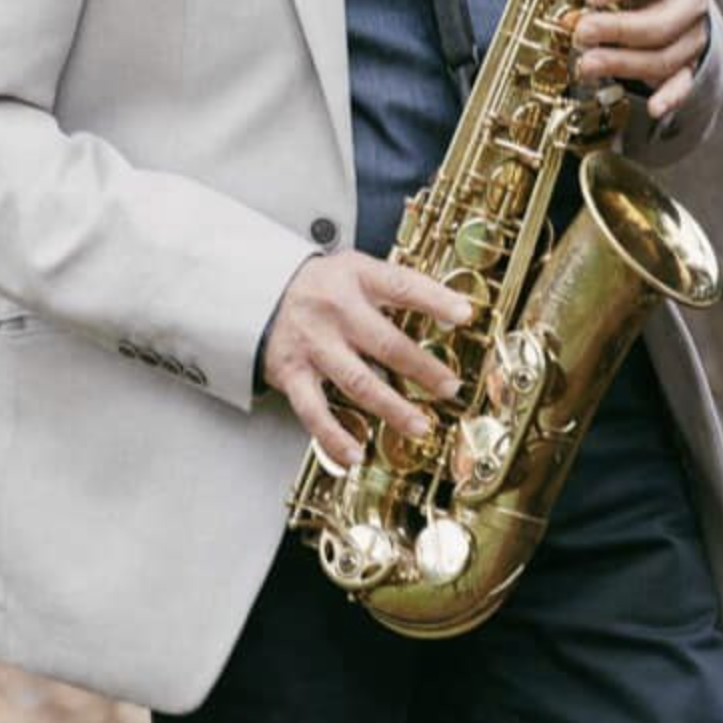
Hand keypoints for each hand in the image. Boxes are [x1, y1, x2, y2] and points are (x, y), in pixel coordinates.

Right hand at [263, 251, 472, 469]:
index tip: (464, 314)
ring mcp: (313, 344)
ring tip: (420, 425)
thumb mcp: (355, 269)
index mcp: (355, 277)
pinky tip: (355, 453)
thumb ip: (394, 288)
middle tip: (450, 387)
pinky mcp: (292, 373)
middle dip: (423, 369)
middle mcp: (334, 310)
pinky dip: (334, 436)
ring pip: (358, 382)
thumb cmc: (319, 285)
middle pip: (385, 342)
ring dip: (392, 408)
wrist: (258, 293)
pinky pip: (314, 411)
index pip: (401, 285)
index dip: (434, 299)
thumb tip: (450, 312)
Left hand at [571, 0, 710, 122]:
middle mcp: (692, 1)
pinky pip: (683, 85)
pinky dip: (669, 98)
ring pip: (662, 58)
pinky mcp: (690, 64)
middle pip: (658, 24)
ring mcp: (693, 36)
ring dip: (621, 64)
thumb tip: (577, 0)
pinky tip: (654, 108)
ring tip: (586, 64)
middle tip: (582, 33)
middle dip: (616, 31)